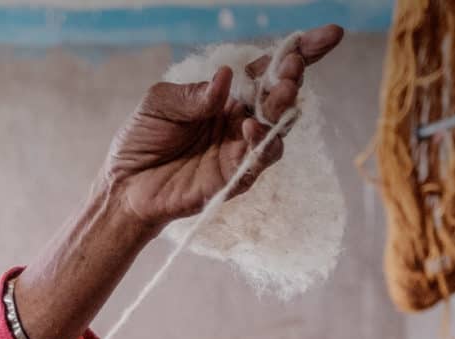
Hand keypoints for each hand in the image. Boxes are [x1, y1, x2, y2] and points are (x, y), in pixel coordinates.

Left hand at [102, 24, 342, 229]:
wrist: (124, 186)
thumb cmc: (141, 140)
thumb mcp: (159, 103)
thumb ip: (193, 94)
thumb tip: (225, 78)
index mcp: (228, 95)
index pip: (269, 69)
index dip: (300, 52)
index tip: (329, 35)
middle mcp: (240, 120)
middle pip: (282, 96)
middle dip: (292, 78)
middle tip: (290, 69)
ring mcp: (240, 149)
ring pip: (279, 127)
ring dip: (283, 108)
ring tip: (280, 92)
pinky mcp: (233, 178)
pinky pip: (258, 160)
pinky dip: (260, 143)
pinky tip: (251, 127)